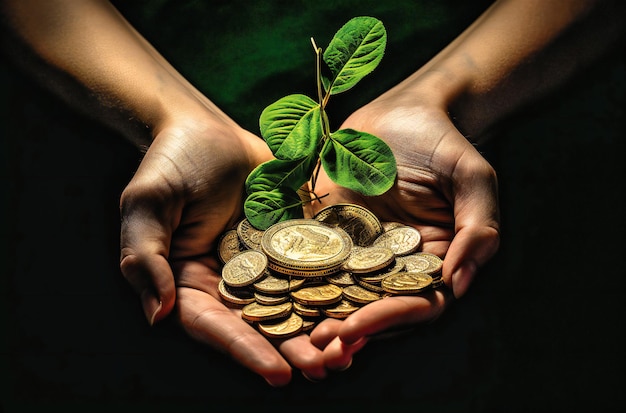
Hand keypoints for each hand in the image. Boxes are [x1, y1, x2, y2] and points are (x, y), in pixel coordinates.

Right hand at [118, 113, 327, 385]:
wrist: (206, 128)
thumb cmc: (170, 162)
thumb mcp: (146, 204)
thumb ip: (147, 257)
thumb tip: (158, 315)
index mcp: (191, 282)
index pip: (215, 325)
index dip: (245, 349)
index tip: (277, 373)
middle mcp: (230, 281)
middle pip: (261, 323)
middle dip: (293, 348)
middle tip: (326, 367)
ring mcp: (265, 262)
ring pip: (294, 301)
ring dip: (321, 326)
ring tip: (352, 350)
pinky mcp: (292, 240)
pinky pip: (316, 265)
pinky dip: (338, 285)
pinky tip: (365, 301)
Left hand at [307, 95, 500, 369]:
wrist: (402, 110)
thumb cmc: (443, 142)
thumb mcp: (473, 178)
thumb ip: (477, 228)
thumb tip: (458, 284)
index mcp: (435, 260)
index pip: (417, 302)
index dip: (388, 318)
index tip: (357, 328)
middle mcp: (396, 264)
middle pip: (375, 307)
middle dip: (348, 327)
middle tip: (318, 344)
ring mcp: (360, 250)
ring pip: (341, 291)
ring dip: (320, 314)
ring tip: (294, 334)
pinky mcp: (330, 231)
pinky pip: (313, 258)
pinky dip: (296, 278)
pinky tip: (271, 292)